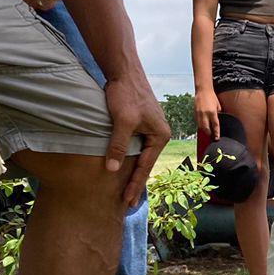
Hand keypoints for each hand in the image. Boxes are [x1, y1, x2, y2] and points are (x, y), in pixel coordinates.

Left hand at [103, 74, 170, 205]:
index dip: (134, 185)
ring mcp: (150, 129)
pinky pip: (135, 147)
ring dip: (131, 171)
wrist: (124, 71)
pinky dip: (129, 159)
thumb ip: (118, 146)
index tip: (127, 202)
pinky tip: (122, 167)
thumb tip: (113, 169)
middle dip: (135, 183)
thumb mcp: (122, 122)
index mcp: (160, 136)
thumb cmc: (126, 94)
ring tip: (125, 190)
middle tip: (127, 203)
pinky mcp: (140, 124)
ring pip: (140, 156)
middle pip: (145, 164)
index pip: (145, 166)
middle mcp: (159, 135)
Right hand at [195, 89, 222, 140]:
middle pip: (206, 128)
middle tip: (212, 136)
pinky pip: (197, 122)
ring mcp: (199, 114)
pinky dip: (201, 125)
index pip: (215, 125)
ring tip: (208, 132)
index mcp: (212, 112)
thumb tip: (218, 122)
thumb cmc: (212, 97)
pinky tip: (203, 126)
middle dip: (209, 133)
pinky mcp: (195, 113)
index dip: (216, 133)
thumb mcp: (218, 106)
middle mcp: (205, 114)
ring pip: (201, 126)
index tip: (217, 138)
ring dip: (204, 130)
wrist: (203, 91)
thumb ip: (218, 114)